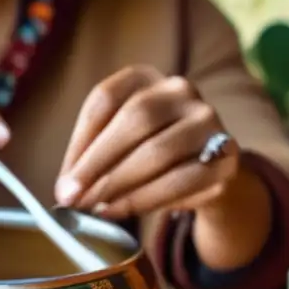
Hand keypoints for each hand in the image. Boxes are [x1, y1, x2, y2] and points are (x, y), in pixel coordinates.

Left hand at [55, 66, 236, 217]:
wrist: (206, 175)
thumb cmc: (149, 158)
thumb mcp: (117, 146)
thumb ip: (92, 158)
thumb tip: (65, 189)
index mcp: (145, 77)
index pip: (105, 99)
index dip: (79, 142)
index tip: (63, 181)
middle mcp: (180, 90)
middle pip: (135, 119)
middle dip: (97, 164)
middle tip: (72, 198)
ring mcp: (208, 120)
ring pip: (158, 151)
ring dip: (119, 184)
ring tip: (93, 208)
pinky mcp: (225, 158)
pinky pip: (181, 180)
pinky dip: (144, 199)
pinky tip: (120, 211)